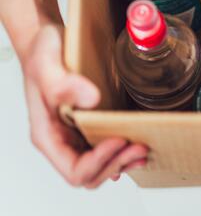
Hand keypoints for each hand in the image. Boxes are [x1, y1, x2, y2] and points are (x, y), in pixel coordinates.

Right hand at [23, 24, 147, 187]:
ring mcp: (76, 134)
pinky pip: (107, 149)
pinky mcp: (91, 125)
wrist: (47, 41)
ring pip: (101, 166)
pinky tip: (138, 144)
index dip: (99, 161)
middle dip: (116, 163)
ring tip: (144, 149)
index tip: (119, 139)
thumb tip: (91, 99)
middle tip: (140, 147)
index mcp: (48, 135)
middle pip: (90, 174)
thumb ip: (63, 83)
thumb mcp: (46, 63)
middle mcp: (62, 140)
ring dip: (123, 161)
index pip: (74, 169)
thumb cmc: (41, 53)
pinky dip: (124, 151)